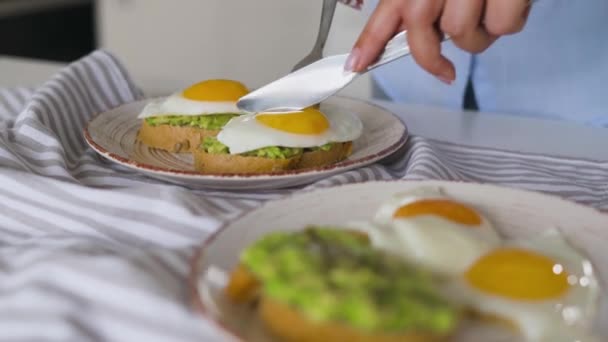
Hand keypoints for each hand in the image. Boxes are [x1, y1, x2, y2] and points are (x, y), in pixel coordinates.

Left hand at [345, 0, 532, 82]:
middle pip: (420, 31)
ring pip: (462, 33)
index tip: (356, 64)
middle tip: (444, 69)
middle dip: (431, 58)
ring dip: (478, 36)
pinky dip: (509, 23)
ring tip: (489, 11)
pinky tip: (511, 3)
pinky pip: (502, 26)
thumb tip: (405, 32)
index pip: (387, 12)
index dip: (369, 42)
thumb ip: (420, 0)